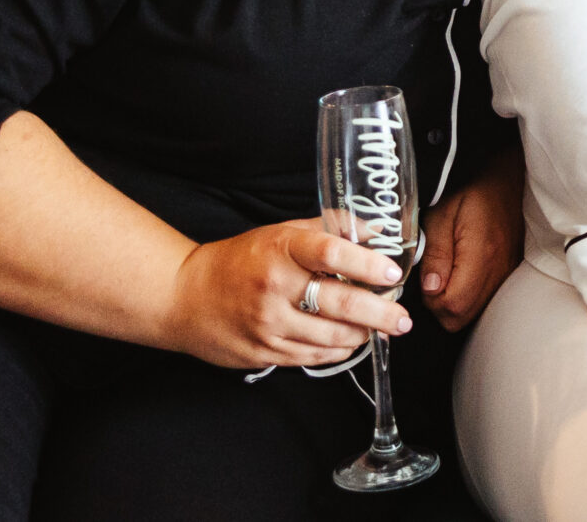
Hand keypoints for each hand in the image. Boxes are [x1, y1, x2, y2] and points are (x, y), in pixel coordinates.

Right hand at [166, 218, 412, 369]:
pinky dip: (337, 351)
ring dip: (363, 334)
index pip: (332, 253)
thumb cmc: (239, 261)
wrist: (183, 297)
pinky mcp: (263, 353)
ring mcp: (268, 324)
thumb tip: (374, 230)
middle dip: (380, 313)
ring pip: (330, 337)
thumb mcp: (279, 233)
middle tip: (403, 319)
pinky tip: (350, 342)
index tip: (393, 272)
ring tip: (382, 328)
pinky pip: (312, 357)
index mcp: (280, 250)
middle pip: (340, 303)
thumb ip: (326, 231)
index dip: (368, 262)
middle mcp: (274, 288)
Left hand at [418, 144, 524, 331]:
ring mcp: (506, 273)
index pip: (453, 305)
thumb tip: (430, 289)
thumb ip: (436, 252)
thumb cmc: (472, 191)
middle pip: (462, 317)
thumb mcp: (442, 214)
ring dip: (454, 303)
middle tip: (432, 280)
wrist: (508, 178)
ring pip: (474, 312)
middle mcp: (498, 270)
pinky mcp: (509, 272)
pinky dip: (469, 297)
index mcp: (480, 254)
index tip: (425, 281)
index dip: (432, 301)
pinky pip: (485, 300)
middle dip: (440, 307)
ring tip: (446, 274)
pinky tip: (461, 274)